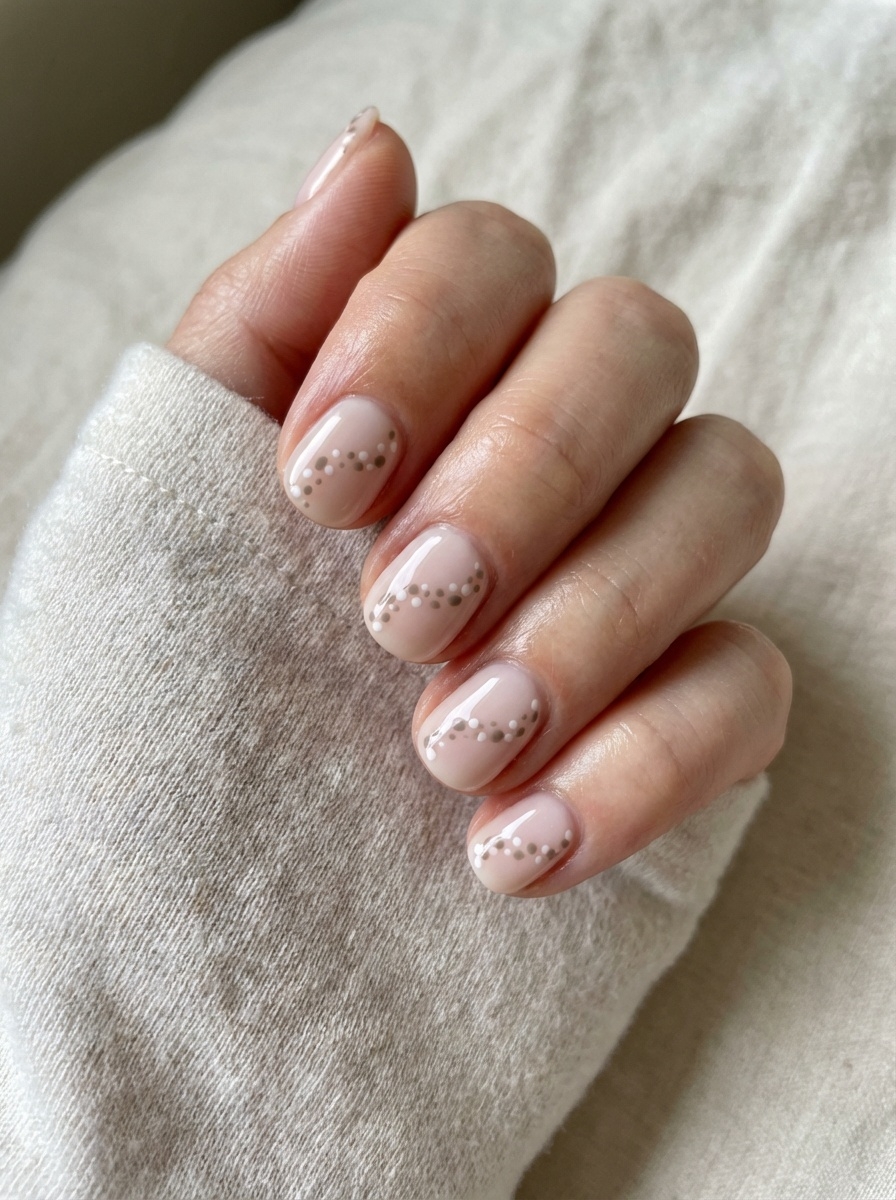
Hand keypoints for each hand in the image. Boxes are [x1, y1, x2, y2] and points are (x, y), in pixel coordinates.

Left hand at [169, 109, 790, 896]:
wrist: (169, 963)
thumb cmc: (143, 728)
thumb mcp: (158, 509)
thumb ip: (258, 322)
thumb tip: (375, 147)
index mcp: (410, 398)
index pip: (490, 257)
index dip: (420, 332)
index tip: (317, 485)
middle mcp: (536, 468)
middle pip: (638, 342)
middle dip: (528, 467)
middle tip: (400, 615)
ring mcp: (625, 590)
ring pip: (726, 490)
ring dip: (594, 610)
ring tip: (449, 743)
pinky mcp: (685, 727)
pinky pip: (754, 687)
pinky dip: (649, 759)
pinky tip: (513, 848)